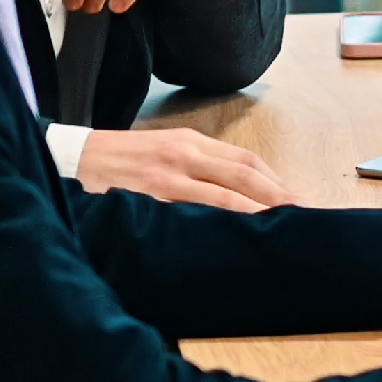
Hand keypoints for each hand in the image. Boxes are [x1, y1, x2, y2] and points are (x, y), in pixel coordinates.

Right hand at [75, 127, 300, 211]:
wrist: (76, 161)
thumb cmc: (124, 161)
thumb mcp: (165, 151)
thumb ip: (198, 167)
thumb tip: (239, 192)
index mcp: (190, 142)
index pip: (245, 160)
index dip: (274, 180)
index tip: (297, 198)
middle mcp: (184, 155)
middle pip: (244, 175)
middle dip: (278, 196)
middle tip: (305, 215)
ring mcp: (168, 179)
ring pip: (225, 197)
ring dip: (257, 214)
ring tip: (282, 230)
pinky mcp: (151, 201)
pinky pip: (193, 215)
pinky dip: (219, 226)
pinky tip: (236, 239)